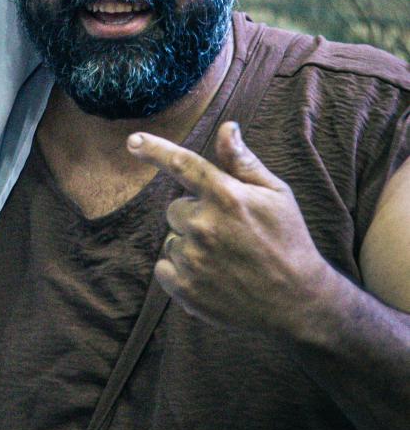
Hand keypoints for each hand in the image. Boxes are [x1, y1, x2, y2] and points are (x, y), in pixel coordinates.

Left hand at [127, 121, 329, 334]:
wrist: (297, 303)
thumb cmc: (288, 240)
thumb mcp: (276, 194)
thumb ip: (243, 161)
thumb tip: (226, 127)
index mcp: (225, 196)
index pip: (181, 164)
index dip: (154, 149)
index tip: (133, 141)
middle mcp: (204, 225)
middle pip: (176, 209)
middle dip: (195, 216)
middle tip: (228, 233)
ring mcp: (193, 258)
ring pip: (172, 239)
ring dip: (190, 245)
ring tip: (225, 258)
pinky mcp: (185, 288)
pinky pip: (163, 267)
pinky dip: (180, 271)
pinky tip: (211, 276)